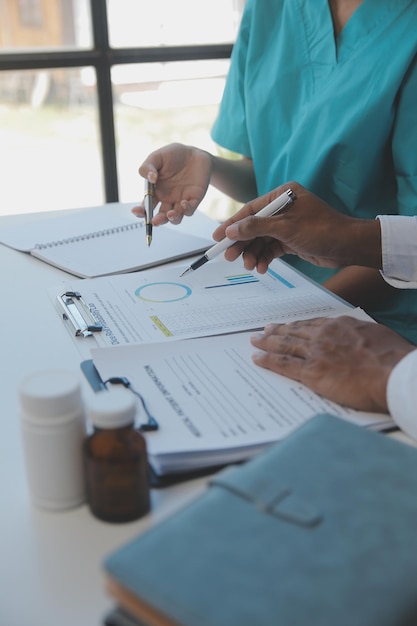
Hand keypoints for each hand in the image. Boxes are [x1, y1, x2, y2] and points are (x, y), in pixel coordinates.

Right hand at [133, 143, 211, 225]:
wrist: (194, 153)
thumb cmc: (173, 155)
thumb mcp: (157, 157)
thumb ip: (148, 167)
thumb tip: (150, 178)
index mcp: (156, 192)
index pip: (146, 206)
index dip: (141, 212)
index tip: (136, 212)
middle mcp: (167, 199)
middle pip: (161, 216)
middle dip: (157, 221)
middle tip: (154, 221)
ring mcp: (180, 201)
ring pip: (175, 218)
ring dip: (172, 219)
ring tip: (170, 213)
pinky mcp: (194, 200)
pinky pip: (189, 210)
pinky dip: (186, 210)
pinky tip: (183, 202)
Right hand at [212, 182, 380, 272]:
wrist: (349, 247)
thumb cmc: (322, 230)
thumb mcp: (286, 228)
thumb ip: (256, 227)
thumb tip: (231, 230)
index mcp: (283, 195)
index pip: (250, 210)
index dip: (232, 225)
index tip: (217, 238)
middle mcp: (284, 208)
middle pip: (254, 226)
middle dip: (242, 243)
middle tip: (229, 257)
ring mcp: (288, 225)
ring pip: (262, 240)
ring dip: (254, 254)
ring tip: (250, 267)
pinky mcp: (292, 240)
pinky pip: (272, 248)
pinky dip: (265, 258)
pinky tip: (262, 268)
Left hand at [250, 316, 413, 411]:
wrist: (392, 373)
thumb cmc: (392, 357)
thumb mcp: (375, 335)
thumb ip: (360, 336)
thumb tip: (358, 340)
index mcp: (340, 325)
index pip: (312, 324)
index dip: (297, 325)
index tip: (289, 325)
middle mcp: (323, 335)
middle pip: (294, 332)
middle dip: (277, 331)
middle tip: (264, 330)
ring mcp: (315, 353)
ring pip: (284, 345)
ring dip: (267, 342)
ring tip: (255, 341)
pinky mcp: (311, 372)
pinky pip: (283, 364)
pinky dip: (268, 360)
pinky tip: (257, 358)